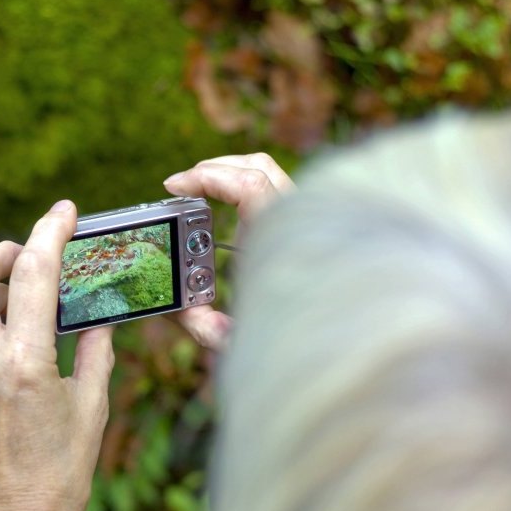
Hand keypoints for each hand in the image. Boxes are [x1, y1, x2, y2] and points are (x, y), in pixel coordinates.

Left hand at [0, 200, 115, 510]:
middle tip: (28, 260)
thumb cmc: (63, 469)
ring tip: (10, 302)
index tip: (63, 211)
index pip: (35, 273)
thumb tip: (94, 316)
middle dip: (2, 252)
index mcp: (25, 362)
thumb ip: (95, 351)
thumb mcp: (93, 405)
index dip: (50, 231)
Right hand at [163, 152, 294, 350]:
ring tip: (199, 187)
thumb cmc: (295, 339)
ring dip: (230, 171)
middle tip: (182, 185)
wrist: (335, 343)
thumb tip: (192, 316)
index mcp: (283, 240)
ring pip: (269, 172)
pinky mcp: (304, 223)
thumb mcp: (242, 338)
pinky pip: (274, 187)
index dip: (208, 177)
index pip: (250, 184)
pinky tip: (224, 204)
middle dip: (214, 168)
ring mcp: (305, 219)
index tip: (175, 186)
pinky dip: (244, 185)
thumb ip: (209, 329)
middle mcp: (299, 223)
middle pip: (259, 168)